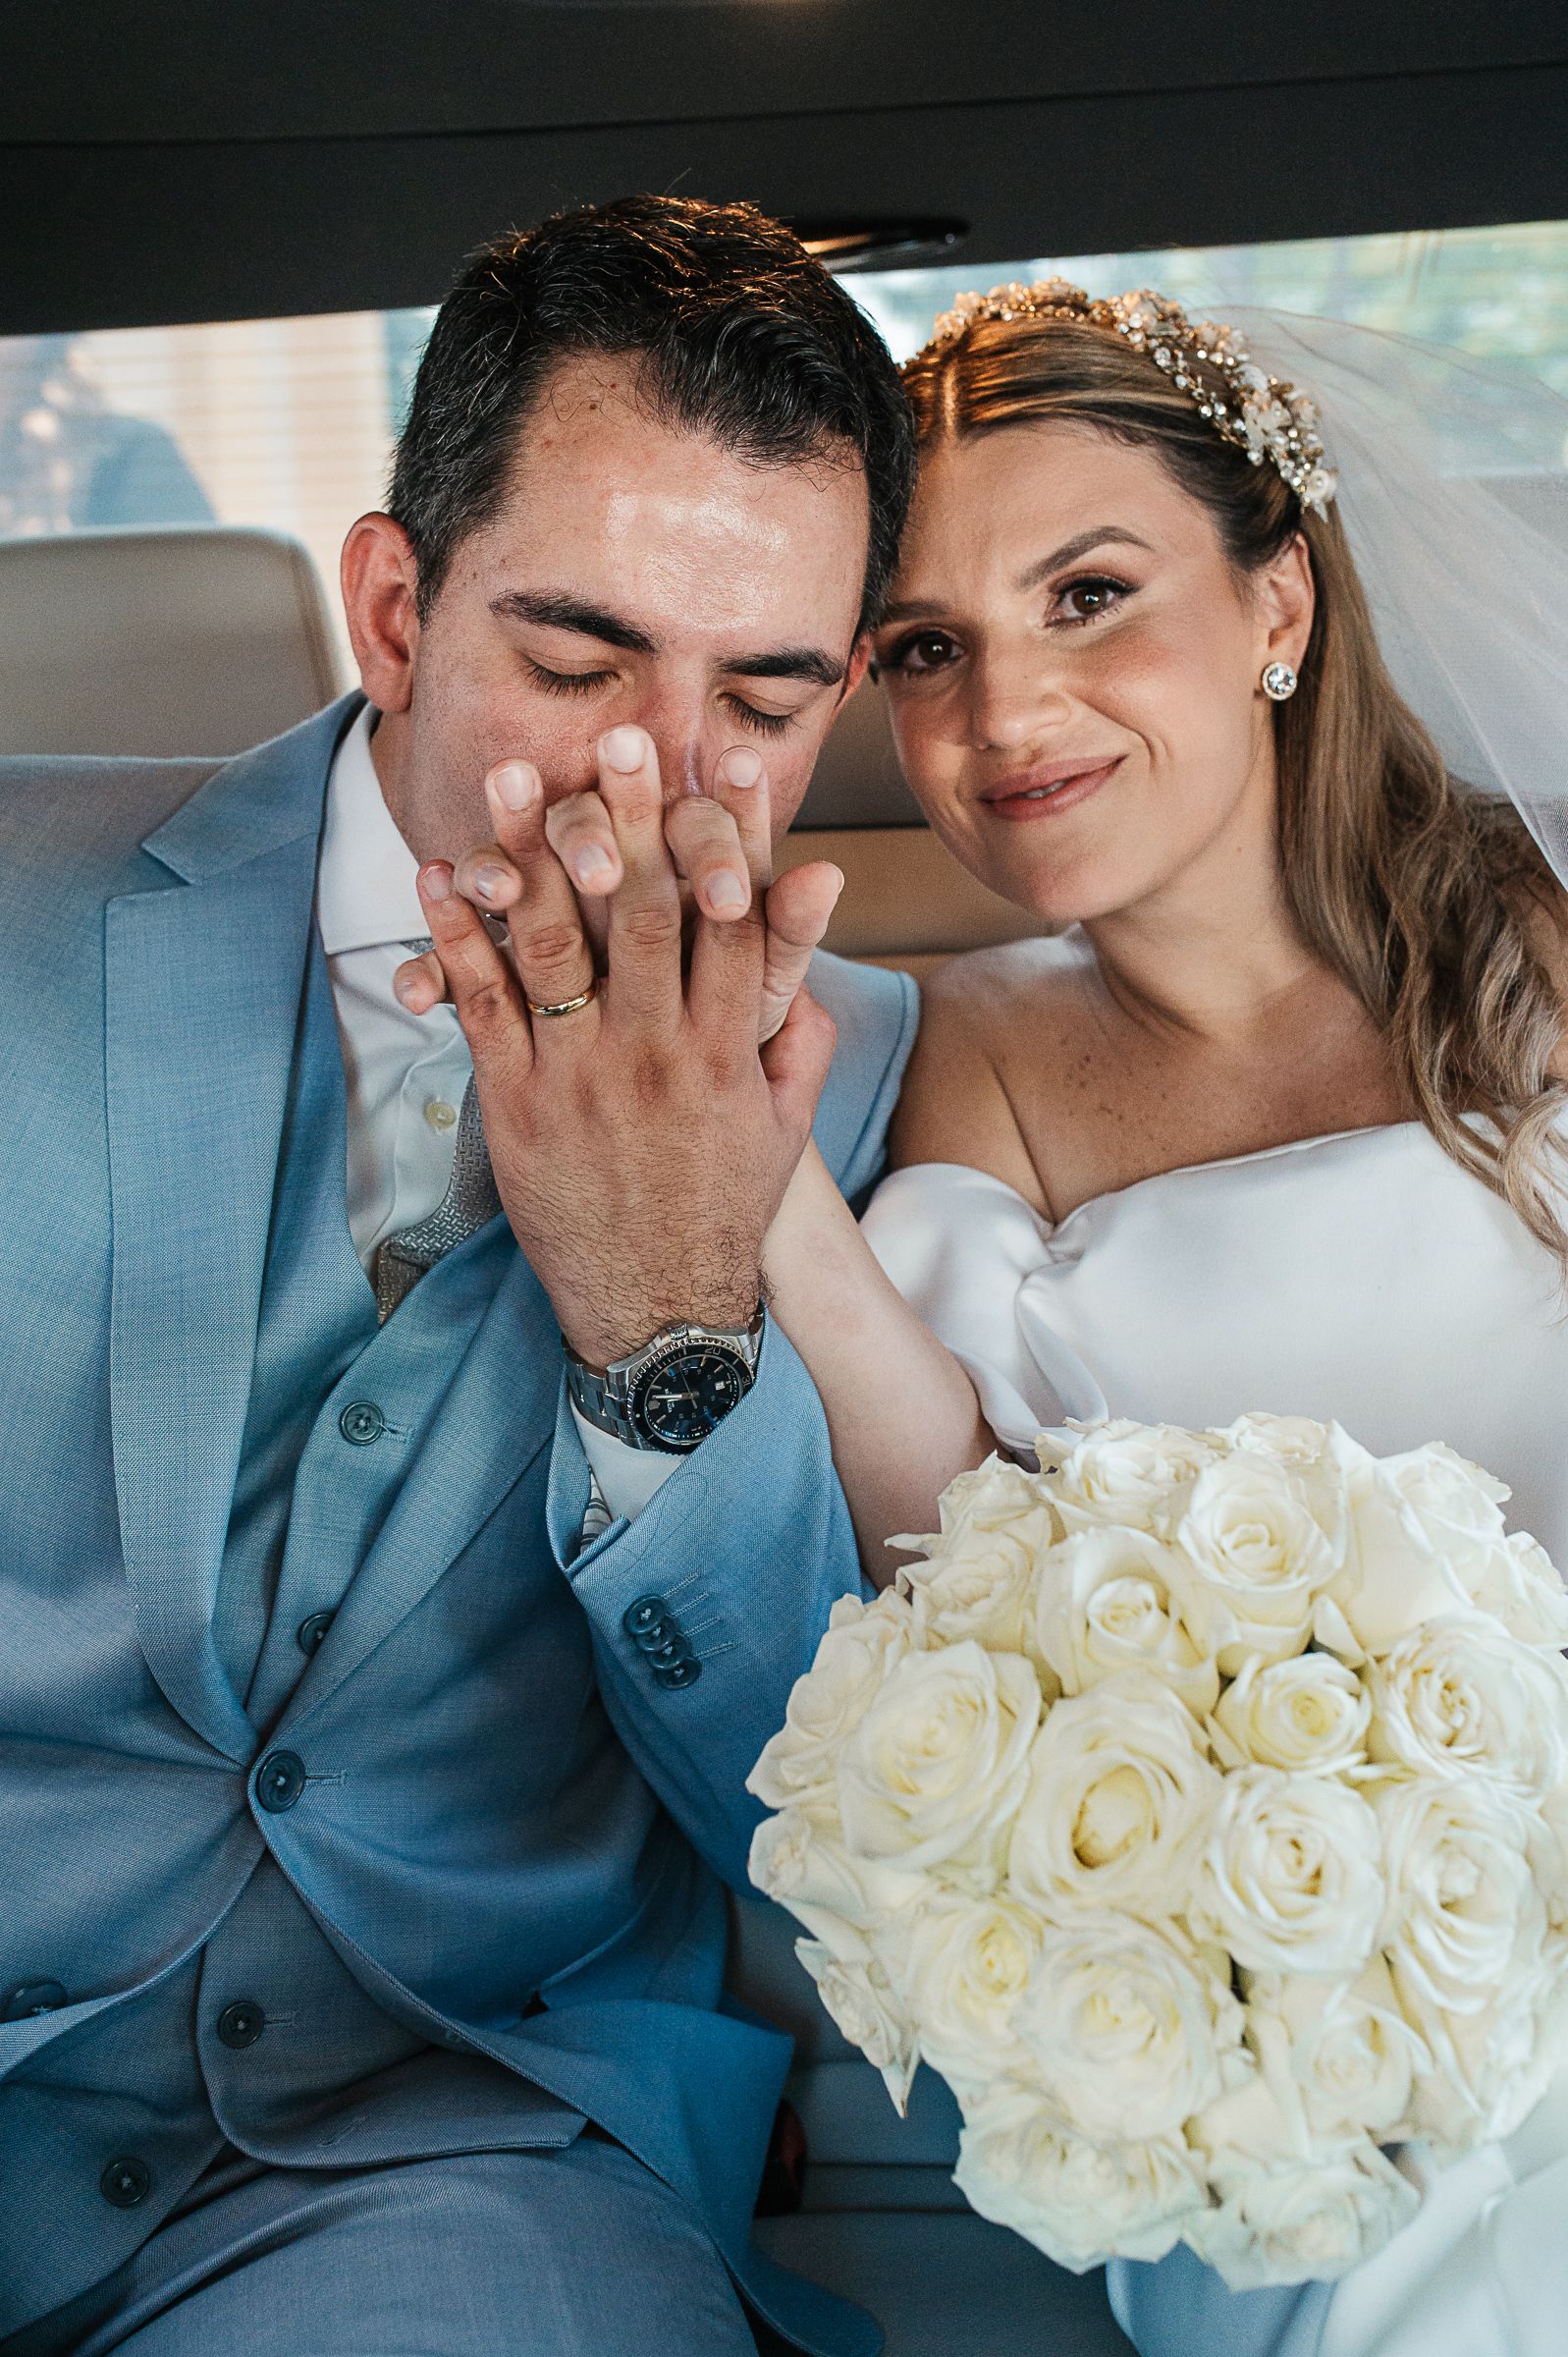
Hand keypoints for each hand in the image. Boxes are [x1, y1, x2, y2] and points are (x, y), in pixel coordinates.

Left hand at [403, 726, 840, 1367]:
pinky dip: (460, 935)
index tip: (722, 758)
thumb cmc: (723, 1206)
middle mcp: (658, 1051)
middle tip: (619, 734)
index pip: (732, 916)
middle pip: (644, 909)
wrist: (657, 1305)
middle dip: (631, 816)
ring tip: (510, 776)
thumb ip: (799, 1023)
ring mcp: (584, 1074)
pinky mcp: (518, 1102)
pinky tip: (443, 874)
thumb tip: (820, 922)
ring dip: (529, 851)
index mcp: (727, 1049)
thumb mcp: (785, 1122)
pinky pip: (484, 1004)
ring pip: (557, 942)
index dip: (728, 830)